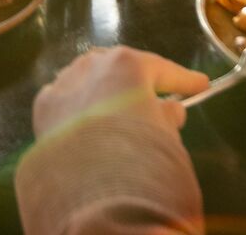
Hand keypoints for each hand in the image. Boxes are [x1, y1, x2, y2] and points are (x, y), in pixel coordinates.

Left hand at [32, 46, 209, 138]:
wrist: (92, 182)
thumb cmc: (139, 150)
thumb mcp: (167, 134)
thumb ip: (168, 117)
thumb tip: (169, 109)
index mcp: (128, 65)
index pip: (164, 70)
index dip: (185, 80)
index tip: (201, 85)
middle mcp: (93, 65)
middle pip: (120, 68)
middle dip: (138, 80)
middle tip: (156, 93)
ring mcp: (65, 82)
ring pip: (88, 77)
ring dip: (104, 89)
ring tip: (117, 103)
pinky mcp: (44, 106)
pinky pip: (67, 99)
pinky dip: (79, 105)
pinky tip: (85, 117)